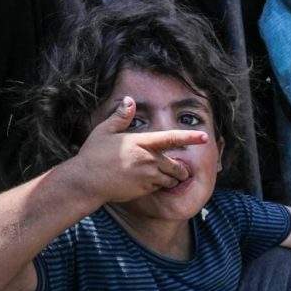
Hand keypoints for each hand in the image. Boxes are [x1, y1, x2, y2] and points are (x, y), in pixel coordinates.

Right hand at [66, 97, 209, 204]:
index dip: (190, 137)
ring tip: (156, 176)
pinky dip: (157, 187)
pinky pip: (158, 189)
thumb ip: (120, 117)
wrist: (86, 182)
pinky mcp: (144, 190)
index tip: (204, 137)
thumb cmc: (93, 155)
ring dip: (169, 179)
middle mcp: (147, 159)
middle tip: (176, 170)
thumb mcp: (104, 131)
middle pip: (176, 166)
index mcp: (141, 142)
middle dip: (180, 170)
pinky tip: (143, 183)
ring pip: (170, 180)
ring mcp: (147, 176)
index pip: (171, 138)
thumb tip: (129, 100)